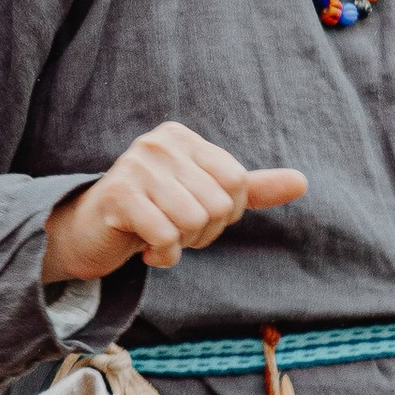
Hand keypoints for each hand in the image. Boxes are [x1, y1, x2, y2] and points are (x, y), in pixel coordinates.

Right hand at [42, 123, 307, 283]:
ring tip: (158, 237)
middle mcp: (160, 143)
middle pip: (219, 205)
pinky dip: (163, 256)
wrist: (92, 235)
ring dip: (182, 245)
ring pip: (194, 221)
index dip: (226, 214)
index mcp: (183, 137)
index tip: (197, 218)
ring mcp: (136, 165)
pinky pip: (167, 236)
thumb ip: (250, 190)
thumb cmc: (153, 213)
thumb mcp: (203, 198)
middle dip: (203, 233)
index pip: (237, 182)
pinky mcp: (118, 195)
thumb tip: (302, 182)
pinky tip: (146, 251)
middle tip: (174, 232)